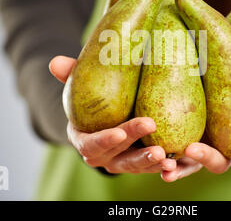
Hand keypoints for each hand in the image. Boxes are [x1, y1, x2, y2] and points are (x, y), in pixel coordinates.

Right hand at [49, 56, 176, 173]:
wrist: (111, 112)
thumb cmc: (96, 98)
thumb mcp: (84, 85)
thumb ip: (72, 75)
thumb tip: (55, 62)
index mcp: (84, 139)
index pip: (90, 145)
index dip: (103, 141)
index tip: (118, 132)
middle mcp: (102, 156)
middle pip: (116, 157)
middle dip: (133, 146)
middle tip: (151, 127)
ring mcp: (121, 162)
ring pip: (135, 166)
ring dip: (150, 161)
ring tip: (167, 154)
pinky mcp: (140, 163)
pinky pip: (150, 168)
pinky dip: (162, 166)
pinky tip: (175, 162)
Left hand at [161, 62, 230, 181]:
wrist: (218, 82)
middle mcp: (224, 153)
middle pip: (218, 165)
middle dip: (206, 159)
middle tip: (193, 149)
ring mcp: (201, 150)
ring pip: (190, 166)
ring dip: (179, 168)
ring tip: (166, 165)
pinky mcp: (180, 142)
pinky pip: (171, 154)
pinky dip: (161, 158)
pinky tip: (152, 154)